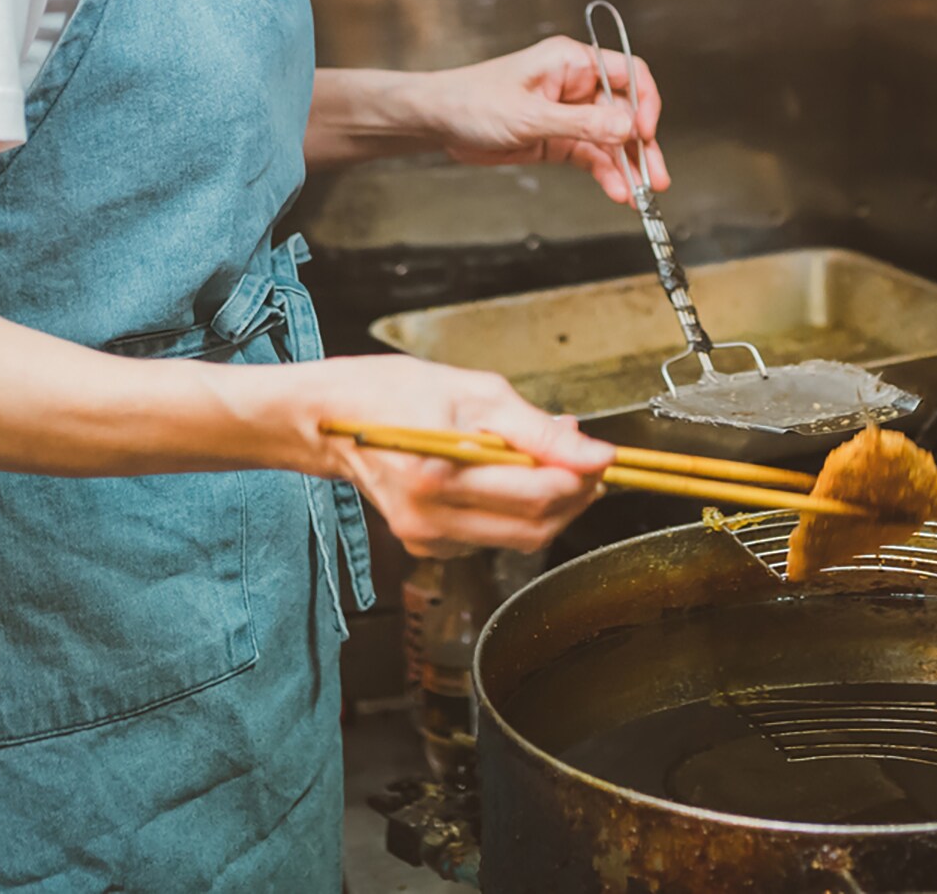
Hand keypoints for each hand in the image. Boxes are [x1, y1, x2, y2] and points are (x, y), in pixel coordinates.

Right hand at [299, 355, 611, 557]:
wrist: (332, 420)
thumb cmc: (394, 393)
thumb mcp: (475, 392)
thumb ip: (536, 429)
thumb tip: (591, 452)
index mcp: (439, 472)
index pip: (537, 492)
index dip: (582, 478)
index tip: (604, 456)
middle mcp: (430, 516)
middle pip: (534, 526)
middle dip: (573, 497)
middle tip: (586, 462)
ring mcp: (427, 537)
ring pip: (518, 538)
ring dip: (548, 504)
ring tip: (547, 460)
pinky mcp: (427, 545)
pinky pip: (491, 538)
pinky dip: (514, 512)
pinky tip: (508, 478)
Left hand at [420, 36, 669, 204]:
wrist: (438, 123)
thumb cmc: (472, 102)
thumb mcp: (529, 116)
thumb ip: (580, 123)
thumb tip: (626, 128)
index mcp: (570, 62)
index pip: (627, 74)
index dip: (643, 102)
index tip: (643, 132)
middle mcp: (576, 85)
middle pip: (625, 113)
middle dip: (641, 146)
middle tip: (655, 176)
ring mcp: (569, 114)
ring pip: (612, 140)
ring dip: (627, 167)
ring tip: (641, 195)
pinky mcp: (559, 139)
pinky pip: (592, 157)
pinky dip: (606, 174)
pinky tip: (617, 191)